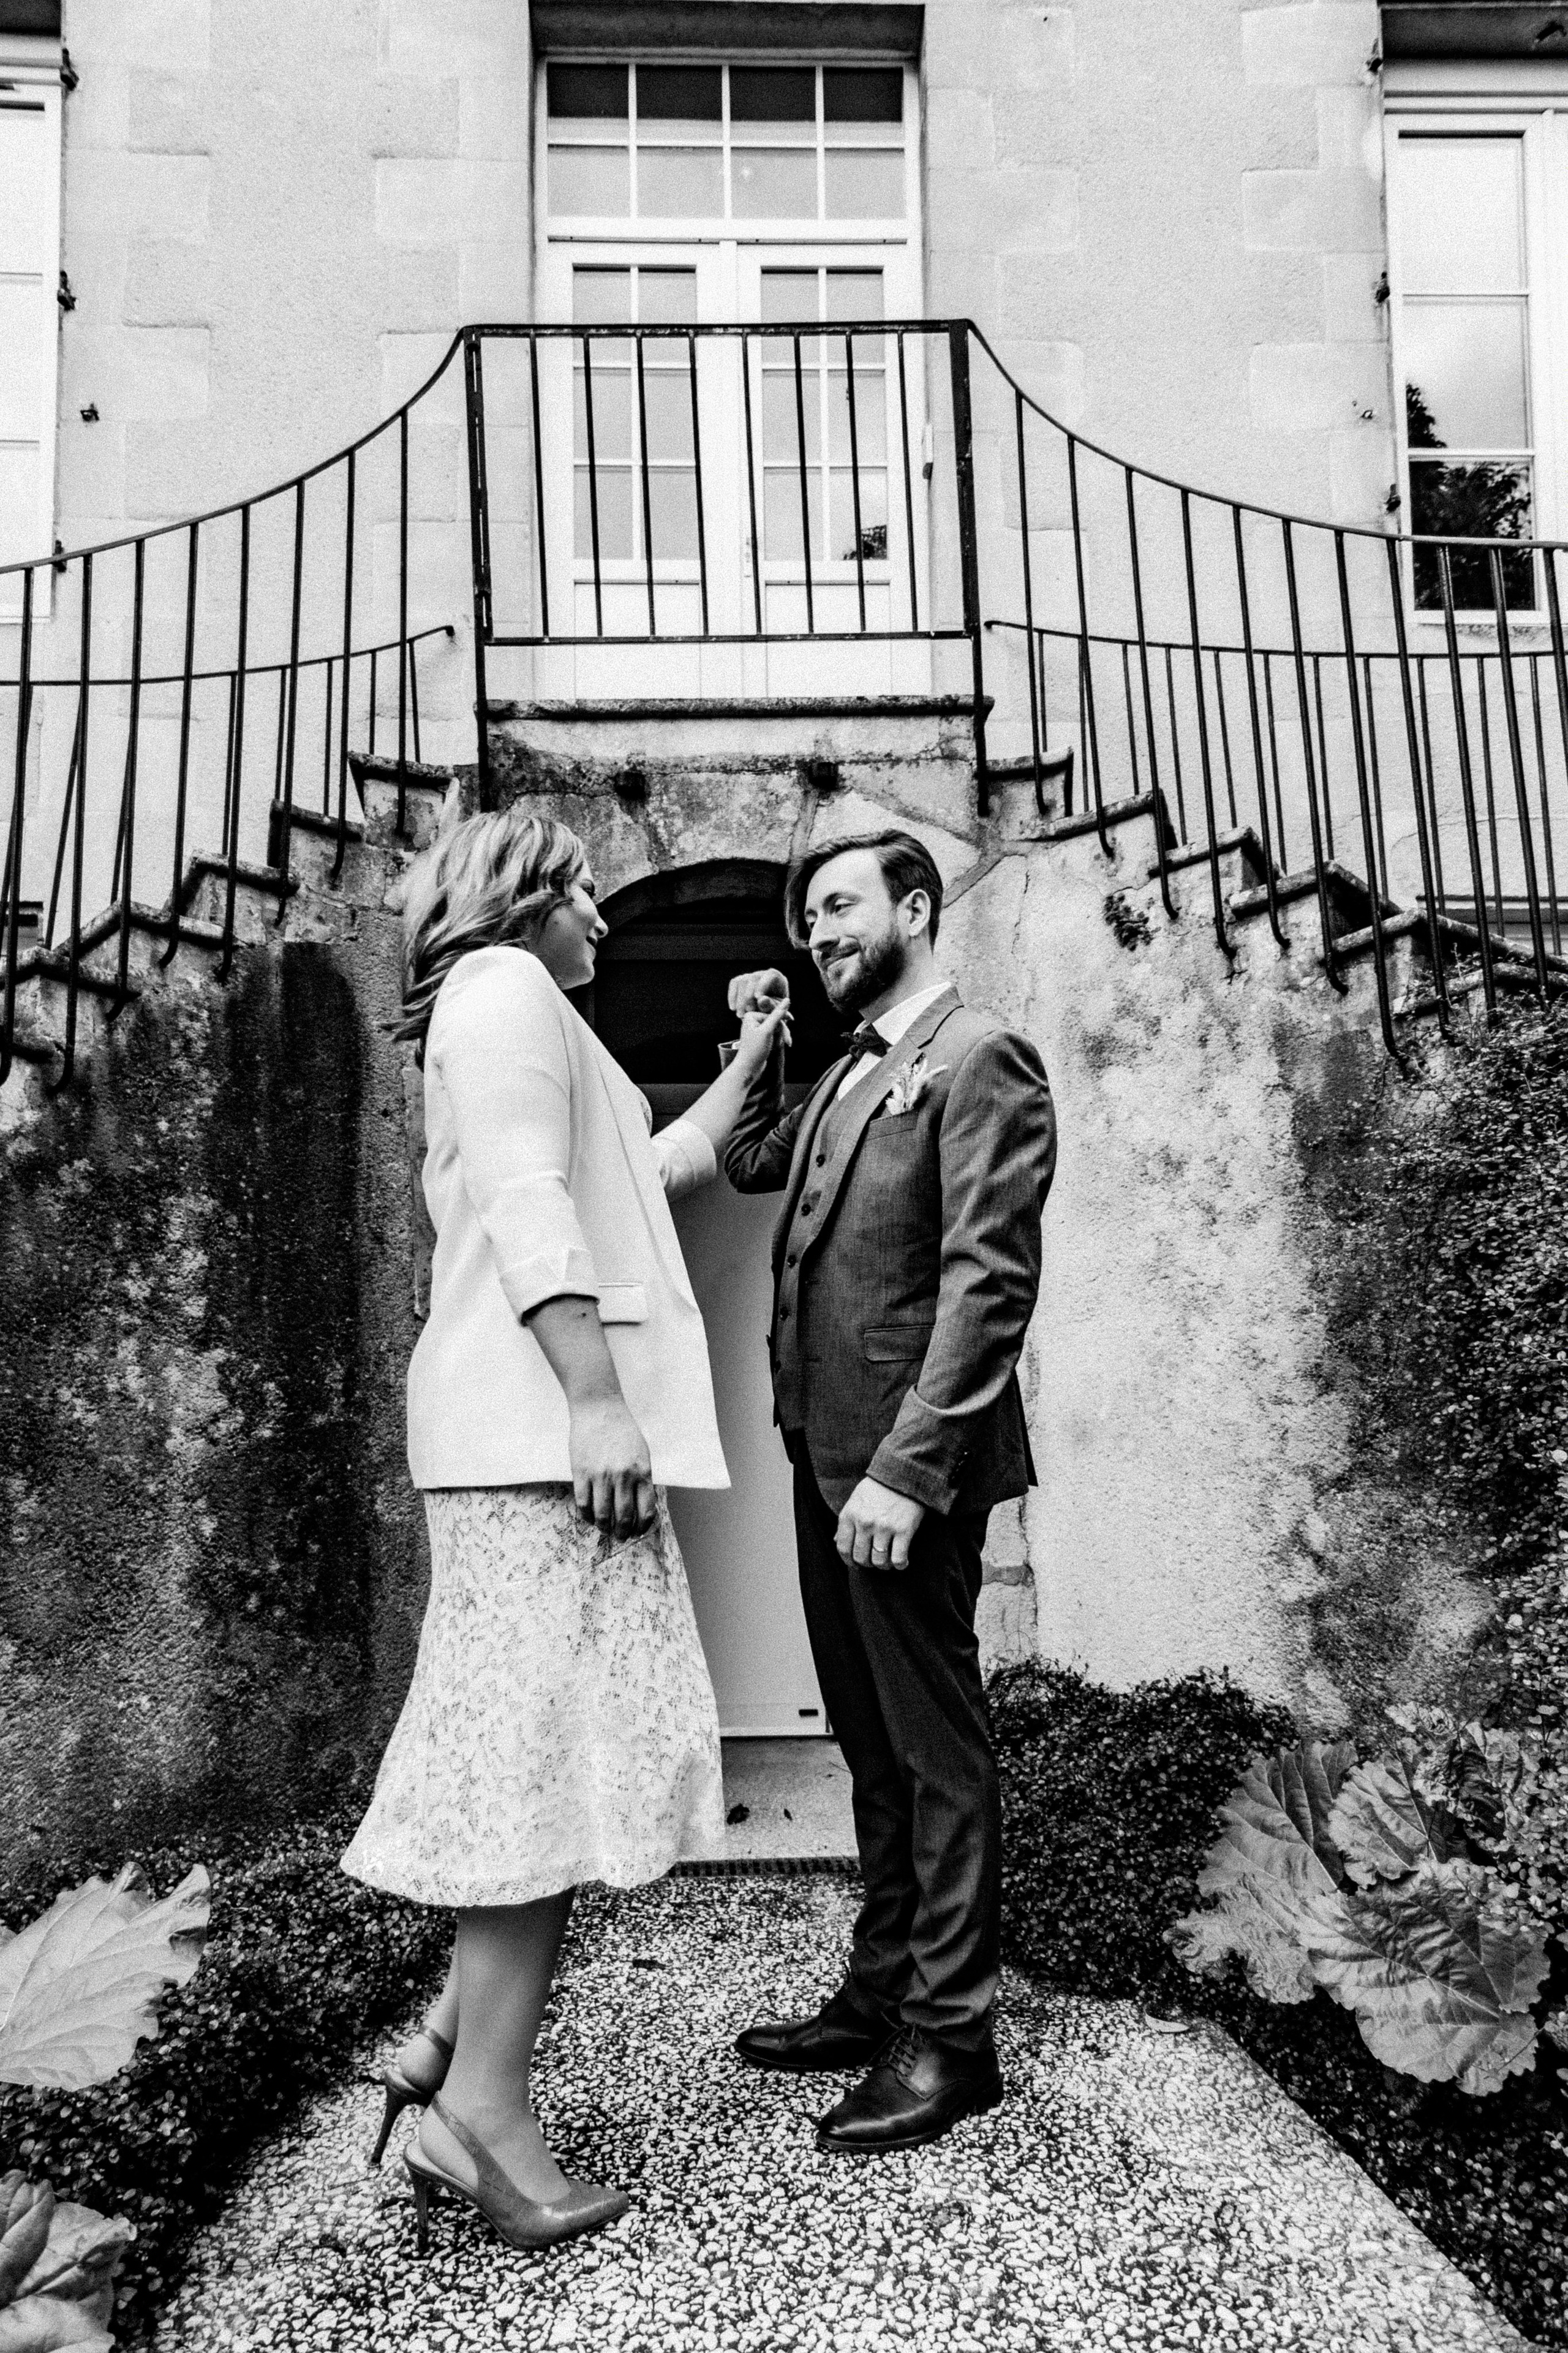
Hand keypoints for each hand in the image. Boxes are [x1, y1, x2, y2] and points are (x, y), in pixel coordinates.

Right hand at [569, 1396, 655, 1539]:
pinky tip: (591, 1518)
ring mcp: (601, 1475)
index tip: (638, 1532)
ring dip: (605, 1528)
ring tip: (606, 1530)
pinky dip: (588, 1517)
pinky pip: (583, 1504)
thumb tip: (642, 1508)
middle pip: (624, 1517)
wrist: (599, 1409)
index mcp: (642, 1471)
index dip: (642, 1527)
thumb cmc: (623, 1431)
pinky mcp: (581, 1473)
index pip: (645, 1510)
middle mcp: (623, 1476)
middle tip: (621, 1537)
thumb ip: (643, 1479)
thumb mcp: (642, 1454)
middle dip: (623, 1533)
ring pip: (602, 1515)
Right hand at [727, 967, 789, 1020]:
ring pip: (742, 981)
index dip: (763, 984)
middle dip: (749, 995)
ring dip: (740, 999)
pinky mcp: (741, 981)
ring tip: (741, 1015)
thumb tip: (760, 999)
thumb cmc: (776, 1013)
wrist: (767, 1015)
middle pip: (753, 978)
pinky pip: (734, 984)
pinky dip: (732, 996)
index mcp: (777, 978)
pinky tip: (733, 1009)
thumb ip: (770, 1006)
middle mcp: (763, 974)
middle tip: (748, 1012)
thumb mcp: (776, 1011)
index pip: (769, 975)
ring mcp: (751, 976)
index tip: (757, 997)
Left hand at [731, 994, 791, 1078]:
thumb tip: (787, 1000)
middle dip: (782, 1031)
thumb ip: (777, 1015)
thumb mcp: (767, 1030)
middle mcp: (752, 1019)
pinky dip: (778, 1038)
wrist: (748, 1068)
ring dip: (781, 1036)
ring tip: (785, 1044)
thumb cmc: (755, 1049)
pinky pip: (773, 1032)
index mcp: (751, 1014)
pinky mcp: (760, 1035)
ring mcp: (756, 1027)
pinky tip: (780, 1044)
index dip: (781, 1025)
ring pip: (776, 1026)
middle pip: (775, 1019)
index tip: (786, 1035)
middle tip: (788, 1041)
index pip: (773, 1014)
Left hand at [835, 1477, 926, 1570]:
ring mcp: (884, 1527)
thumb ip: (846, 1522)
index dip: (848, 1561)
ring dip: (883, 1566)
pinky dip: (900, 1565)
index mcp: (850, 1515)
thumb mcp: (855, 1500)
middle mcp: (864, 1523)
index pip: (843, 1548)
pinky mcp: (903, 1530)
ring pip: (879, 1562)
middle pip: (861, 1557)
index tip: (855, 1564)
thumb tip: (836, 1541)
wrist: (904, 1473)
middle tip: (873, 1562)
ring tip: (888, 1562)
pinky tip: (902, 1562)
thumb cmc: (878, 1487)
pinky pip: (898, 1558)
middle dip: (867, 1564)